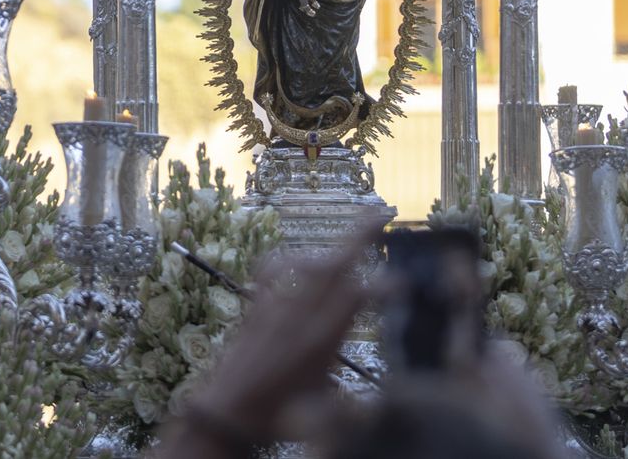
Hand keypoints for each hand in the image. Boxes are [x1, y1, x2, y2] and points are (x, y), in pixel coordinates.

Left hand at [154, 221, 386, 454]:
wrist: (225, 411)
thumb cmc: (275, 414)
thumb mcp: (322, 400)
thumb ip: (345, 387)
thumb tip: (371, 398)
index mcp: (321, 339)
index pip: (357, 296)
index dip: (383, 284)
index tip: (403, 282)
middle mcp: (299, 315)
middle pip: (333, 265)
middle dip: (358, 236)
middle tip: (378, 212)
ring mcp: (275, 306)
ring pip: (306, 264)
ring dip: (330, 249)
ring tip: (349, 238)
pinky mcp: (256, 307)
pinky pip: (275, 270)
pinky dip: (291, 260)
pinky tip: (297, 260)